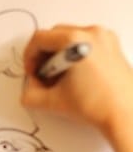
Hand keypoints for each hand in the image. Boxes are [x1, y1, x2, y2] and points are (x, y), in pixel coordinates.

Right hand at [21, 24, 132, 138]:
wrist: (127, 117)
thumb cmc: (96, 106)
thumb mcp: (52, 101)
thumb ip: (30, 92)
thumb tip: (29, 86)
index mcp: (75, 41)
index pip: (39, 39)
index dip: (29, 57)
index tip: (32, 72)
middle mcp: (92, 33)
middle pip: (54, 36)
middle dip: (44, 56)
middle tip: (45, 76)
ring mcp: (106, 38)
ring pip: (70, 38)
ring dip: (59, 55)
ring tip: (62, 78)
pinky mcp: (114, 46)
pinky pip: (86, 42)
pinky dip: (76, 54)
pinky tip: (77, 75)